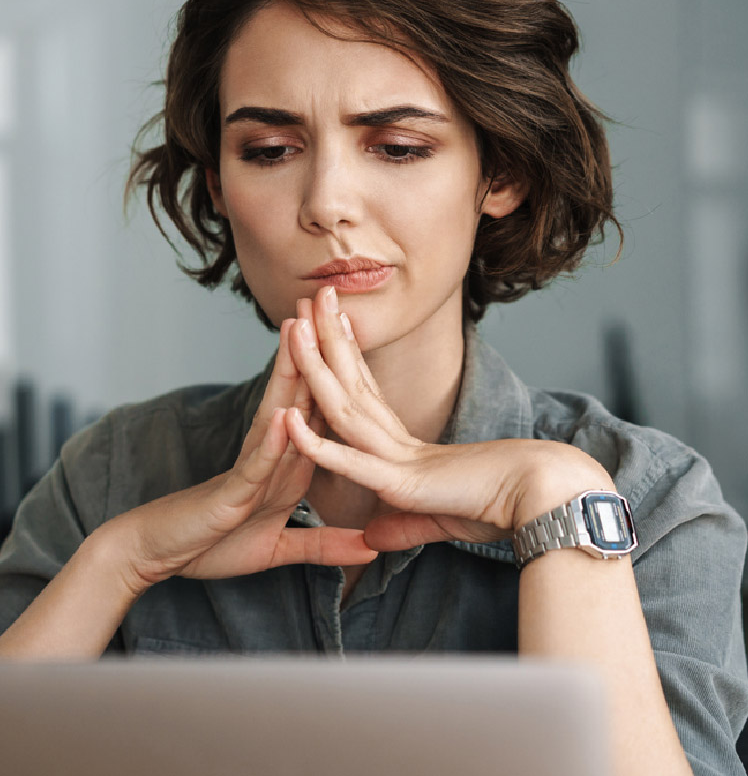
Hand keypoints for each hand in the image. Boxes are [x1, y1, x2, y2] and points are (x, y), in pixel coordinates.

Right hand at [105, 315, 376, 592]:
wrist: (156, 555)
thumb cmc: (212, 545)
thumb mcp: (278, 550)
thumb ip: (324, 546)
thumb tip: (371, 549)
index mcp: (285, 467)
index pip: (316, 411)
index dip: (337, 373)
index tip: (353, 334)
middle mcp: (268, 459)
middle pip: (297, 396)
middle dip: (314, 351)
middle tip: (326, 302)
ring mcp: (250, 473)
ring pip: (275, 417)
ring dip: (290, 375)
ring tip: (301, 330)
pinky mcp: (232, 496)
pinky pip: (255, 467)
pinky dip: (270, 444)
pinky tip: (284, 417)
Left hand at [283, 287, 612, 551]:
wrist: (547, 499)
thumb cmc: (502, 505)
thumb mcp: (438, 521)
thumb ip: (402, 526)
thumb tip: (371, 537)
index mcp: (406, 445)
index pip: (364, 393)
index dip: (342, 358)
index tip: (323, 325)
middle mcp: (397, 443)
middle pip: (351, 383)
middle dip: (327, 339)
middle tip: (311, 297)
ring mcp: (397, 458)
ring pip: (344, 406)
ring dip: (315, 365)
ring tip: (296, 324)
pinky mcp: (402, 482)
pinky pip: (351, 460)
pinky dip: (317, 444)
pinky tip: (287, 422)